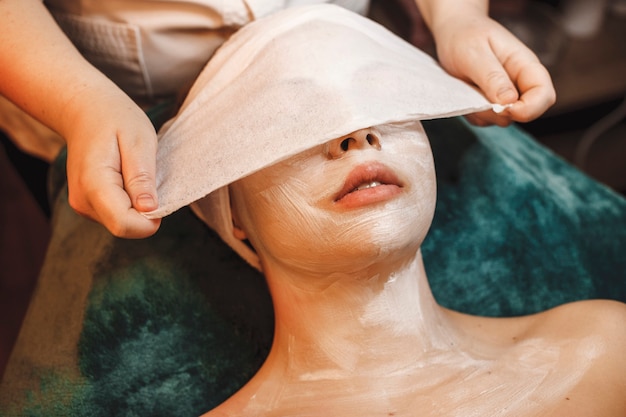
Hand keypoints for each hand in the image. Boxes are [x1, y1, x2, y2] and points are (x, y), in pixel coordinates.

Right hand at [64, 89, 160, 237]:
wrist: (84, 109)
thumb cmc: (115, 119)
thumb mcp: (139, 141)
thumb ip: (142, 177)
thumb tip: (149, 210)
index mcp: (94, 184)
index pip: (125, 225)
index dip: (150, 219)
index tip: (160, 195)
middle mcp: (83, 201)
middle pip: (125, 227)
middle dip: (145, 212)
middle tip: (148, 177)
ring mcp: (82, 205)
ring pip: (122, 223)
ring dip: (138, 206)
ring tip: (134, 173)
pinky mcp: (87, 205)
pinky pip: (116, 215)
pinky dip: (129, 203)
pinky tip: (126, 177)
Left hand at [428, 9, 555, 125]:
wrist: (452, 34)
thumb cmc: (465, 37)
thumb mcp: (476, 53)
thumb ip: (492, 77)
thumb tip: (509, 100)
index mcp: (525, 66)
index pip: (544, 95)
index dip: (529, 108)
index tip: (504, 108)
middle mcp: (519, 84)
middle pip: (524, 113)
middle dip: (500, 112)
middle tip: (475, 94)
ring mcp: (504, 97)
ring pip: (502, 120)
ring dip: (482, 112)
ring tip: (467, 87)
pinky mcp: (489, 105)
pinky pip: (484, 121)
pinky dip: (472, 113)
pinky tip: (464, 94)